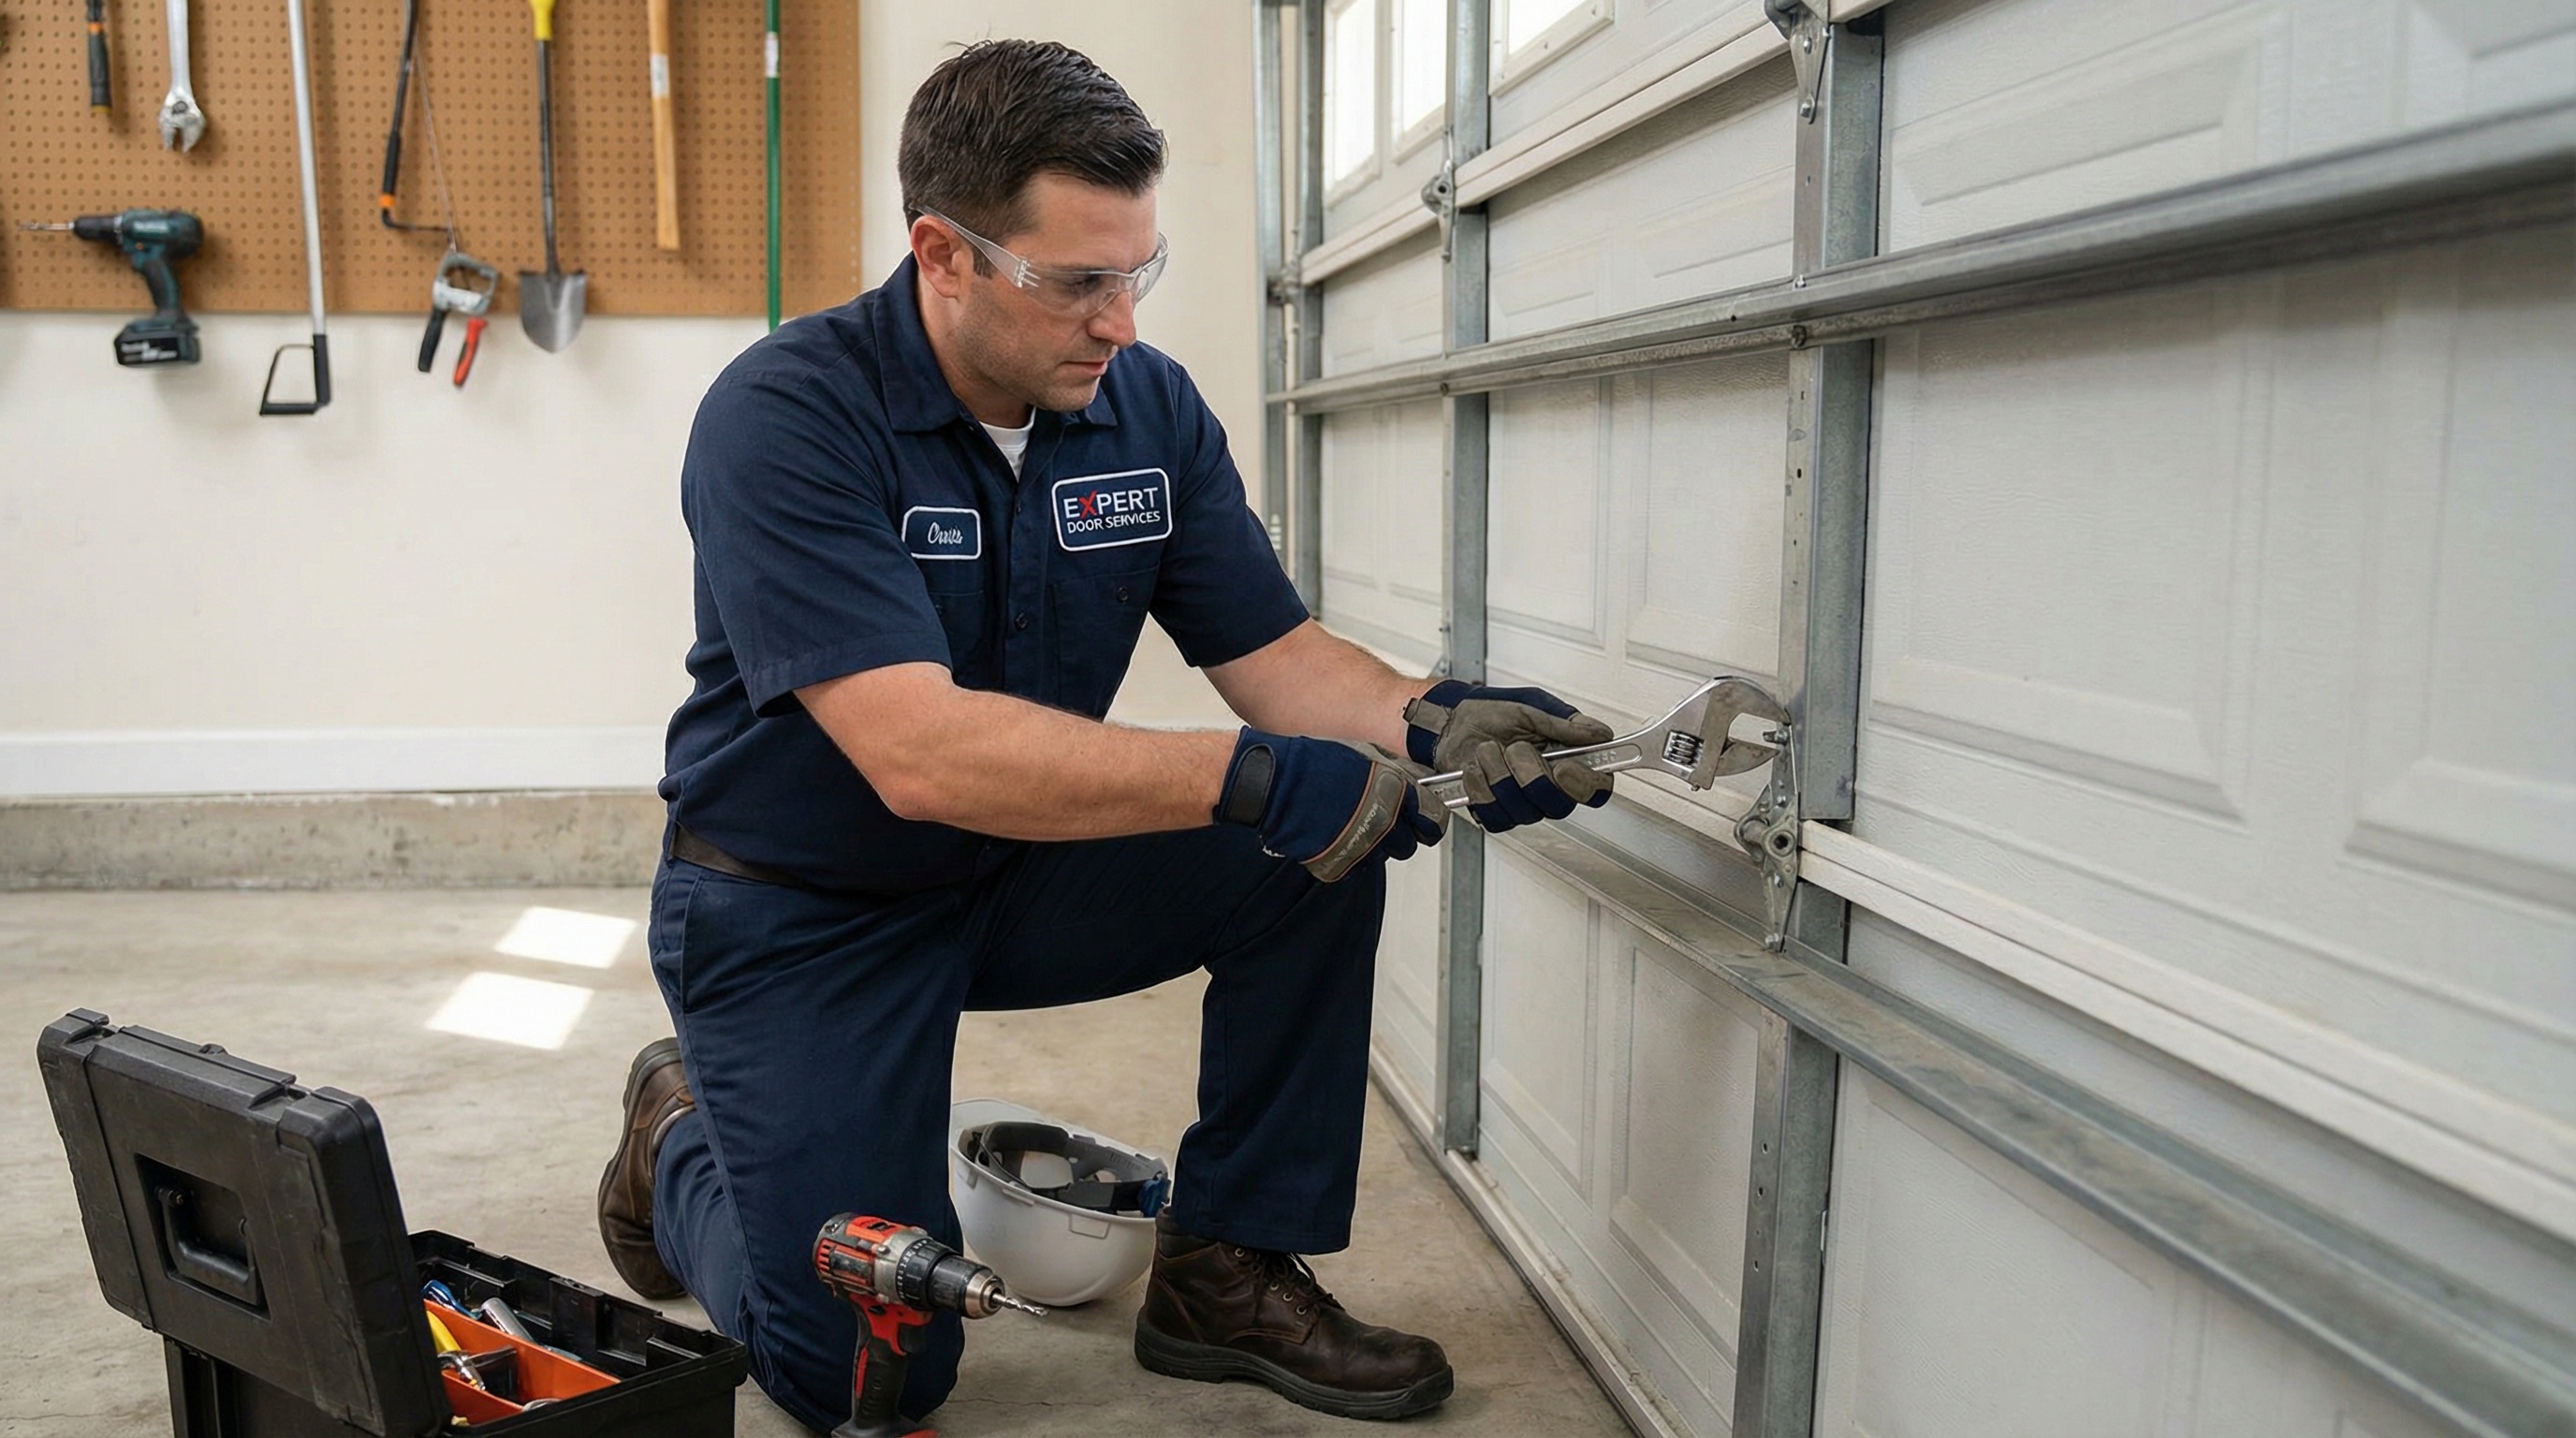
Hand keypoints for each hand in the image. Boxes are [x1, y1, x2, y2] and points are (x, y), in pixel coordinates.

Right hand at [1214, 728, 1446, 881]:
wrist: (1277, 783)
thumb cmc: (1316, 764)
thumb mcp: (1367, 756)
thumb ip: (1398, 775)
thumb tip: (1418, 787)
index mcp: (1396, 795)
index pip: (1433, 822)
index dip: (1428, 821)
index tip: (1423, 820)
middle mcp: (1385, 825)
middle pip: (1409, 845)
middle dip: (1400, 834)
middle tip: (1382, 821)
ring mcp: (1363, 848)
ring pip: (1382, 857)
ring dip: (1374, 844)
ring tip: (1351, 824)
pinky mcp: (1340, 866)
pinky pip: (1356, 867)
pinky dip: (1350, 856)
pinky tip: (1336, 836)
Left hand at [1404, 680, 1614, 832]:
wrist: (1455, 722)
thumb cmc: (1493, 714)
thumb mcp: (1531, 709)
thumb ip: (1565, 724)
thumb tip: (1599, 733)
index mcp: (1568, 762)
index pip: (1596, 789)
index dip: (1584, 784)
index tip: (1564, 766)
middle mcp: (1549, 789)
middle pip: (1559, 806)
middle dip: (1532, 776)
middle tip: (1516, 748)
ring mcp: (1523, 805)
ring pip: (1525, 812)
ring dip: (1500, 776)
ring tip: (1489, 750)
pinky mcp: (1496, 813)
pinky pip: (1495, 817)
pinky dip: (1480, 788)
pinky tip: (1476, 769)